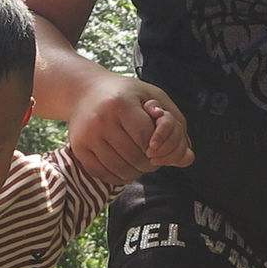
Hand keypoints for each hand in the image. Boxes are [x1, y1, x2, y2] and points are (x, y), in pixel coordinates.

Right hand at [70, 73, 186, 181]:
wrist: (83, 90)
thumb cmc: (126, 94)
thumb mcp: (153, 97)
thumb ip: (175, 125)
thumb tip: (188, 159)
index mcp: (121, 103)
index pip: (146, 138)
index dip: (158, 148)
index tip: (158, 146)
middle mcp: (101, 119)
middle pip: (135, 157)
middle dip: (150, 162)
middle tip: (152, 158)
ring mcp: (87, 136)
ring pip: (121, 169)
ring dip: (136, 172)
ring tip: (140, 162)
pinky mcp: (78, 148)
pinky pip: (103, 174)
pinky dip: (119, 177)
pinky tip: (125, 167)